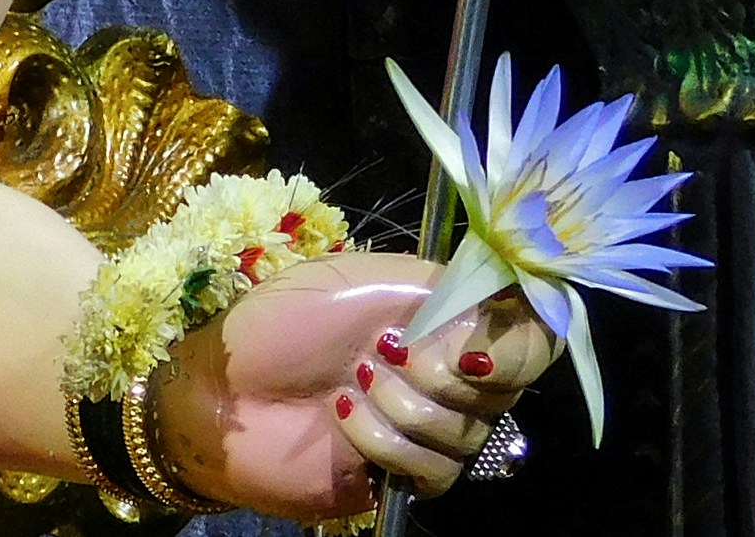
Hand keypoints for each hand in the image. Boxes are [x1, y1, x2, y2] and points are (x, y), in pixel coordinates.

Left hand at [154, 254, 558, 518]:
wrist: (221, 385)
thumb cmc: (281, 320)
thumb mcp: (359, 279)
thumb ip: (443, 289)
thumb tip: (512, 315)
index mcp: (445, 314)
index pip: (533, 333)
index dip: (518, 344)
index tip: (472, 346)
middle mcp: (450, 370)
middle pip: (507, 387)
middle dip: (441, 370)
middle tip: (380, 351)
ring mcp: (431, 426)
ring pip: (467, 431)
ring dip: (400, 404)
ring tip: (349, 384)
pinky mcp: (406, 475)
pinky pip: (433, 470)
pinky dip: (382, 440)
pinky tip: (342, 418)